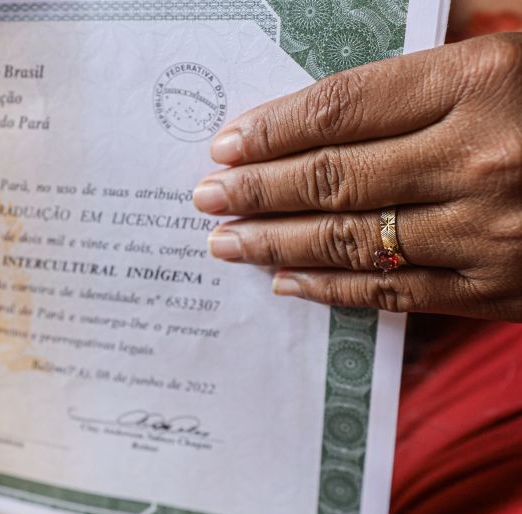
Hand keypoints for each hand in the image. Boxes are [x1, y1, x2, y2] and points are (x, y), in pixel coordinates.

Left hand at [193, 33, 521, 321]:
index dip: (274, 129)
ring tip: (225, 243)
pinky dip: (332, 289)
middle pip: (334, 178)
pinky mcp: (499, 289)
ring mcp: (491, 233)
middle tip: (203, 199)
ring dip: (276, 245)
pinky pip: (396, 293)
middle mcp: (482, 158)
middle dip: (255, 191)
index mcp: (488, 80)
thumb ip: (448, 39)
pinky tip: (286, 283)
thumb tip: (352, 52)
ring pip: (354, 241)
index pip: (344, 107)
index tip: (225, 145)